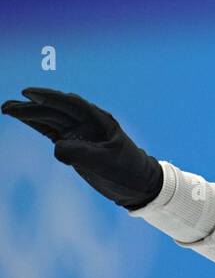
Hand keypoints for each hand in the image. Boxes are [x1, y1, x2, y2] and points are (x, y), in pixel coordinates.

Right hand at [2, 87, 163, 210]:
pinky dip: (36, 124)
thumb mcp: (106, 163)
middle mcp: (88, 123)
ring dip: (29, 114)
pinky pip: (51, 131)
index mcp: (100, 121)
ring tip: (6, 108)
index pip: (72, 104)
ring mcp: (80, 133)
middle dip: (32, 107)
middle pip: (56, 111)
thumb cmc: (126, 170)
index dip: (50, 97)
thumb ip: (82, 154)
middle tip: (7, 106)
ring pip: (50, 119)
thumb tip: (56, 146)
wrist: (138, 184)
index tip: (29, 93)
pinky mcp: (73, 144)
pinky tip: (21, 118)